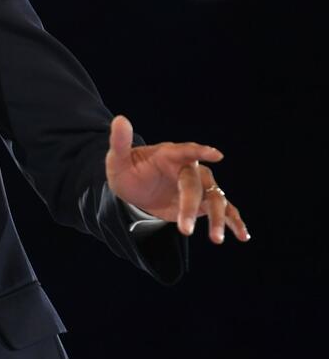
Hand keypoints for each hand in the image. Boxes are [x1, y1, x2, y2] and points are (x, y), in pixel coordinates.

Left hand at [105, 115, 249, 243]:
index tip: (217, 155)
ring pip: (216, 198)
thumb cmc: (126, 170)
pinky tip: (243, 235)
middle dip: (191, 206)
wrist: (135, 188)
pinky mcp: (204, 202)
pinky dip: (234, 221)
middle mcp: (189, 168)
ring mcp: (199, 185)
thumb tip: (120, 119)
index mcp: (169, 154)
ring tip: (216, 239)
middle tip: (184, 231)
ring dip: (218, 218)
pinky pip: (224, 210)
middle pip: (196, 185)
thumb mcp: (117, 159)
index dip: (200, 151)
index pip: (186, 151)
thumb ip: (119, 142)